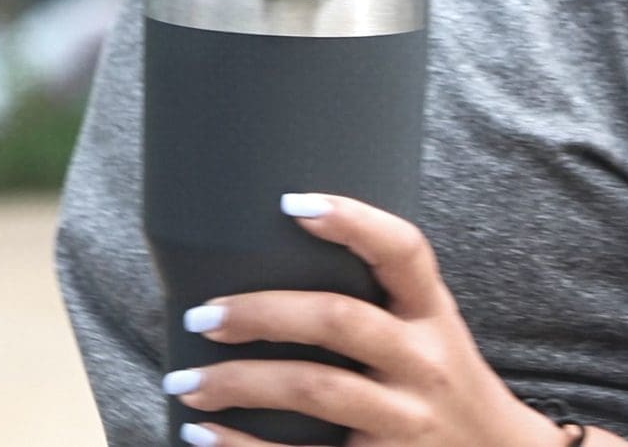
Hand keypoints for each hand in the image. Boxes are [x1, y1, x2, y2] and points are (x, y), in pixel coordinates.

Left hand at [163, 193, 558, 446]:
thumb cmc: (443, 384)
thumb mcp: (433, 333)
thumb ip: (382, 300)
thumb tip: (281, 255)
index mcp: (434, 316)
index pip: (404, 251)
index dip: (353, 221)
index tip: (292, 203)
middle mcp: (423, 363)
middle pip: (341, 321)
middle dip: (263, 313)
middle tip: (201, 315)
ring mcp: (403, 420)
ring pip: (315, 389)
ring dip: (239, 383)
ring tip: (184, 381)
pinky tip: (200, 436)